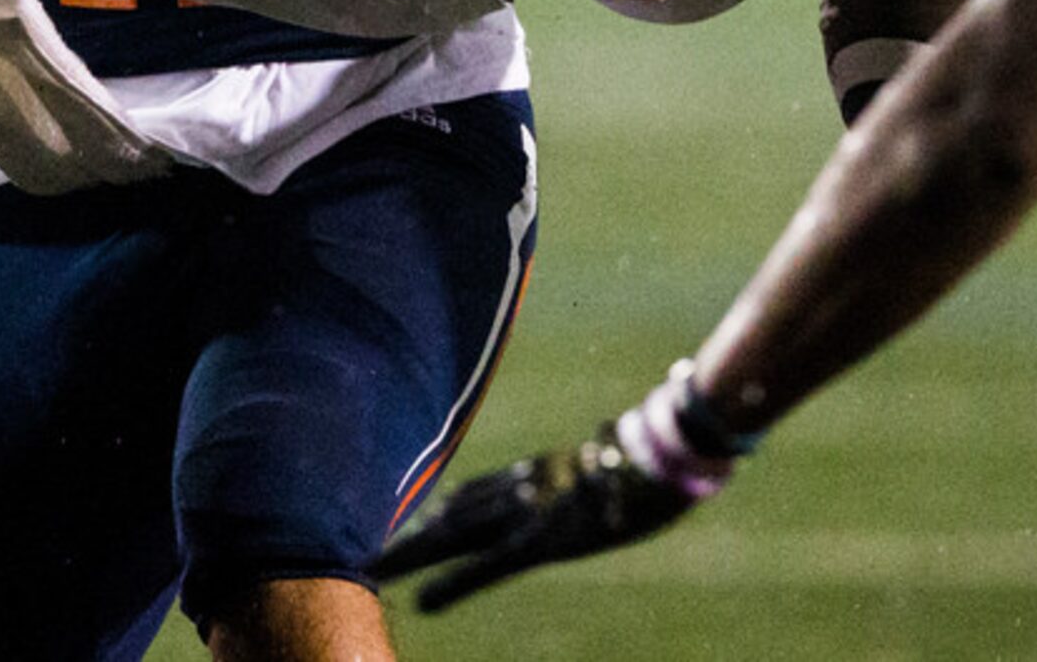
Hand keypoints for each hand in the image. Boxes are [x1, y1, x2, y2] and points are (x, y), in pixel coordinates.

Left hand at [372, 427, 698, 610]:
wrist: (667, 450)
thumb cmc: (659, 452)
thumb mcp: (628, 455)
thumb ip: (608, 450)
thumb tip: (616, 434)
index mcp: (545, 469)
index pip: (482, 490)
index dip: (446, 508)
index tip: (415, 522)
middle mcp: (527, 487)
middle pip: (457, 514)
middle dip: (412, 536)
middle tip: (369, 556)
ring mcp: (530, 512)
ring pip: (456, 536)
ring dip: (412, 553)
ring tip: (373, 570)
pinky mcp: (542, 540)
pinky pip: (487, 565)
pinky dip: (452, 583)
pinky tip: (423, 602)